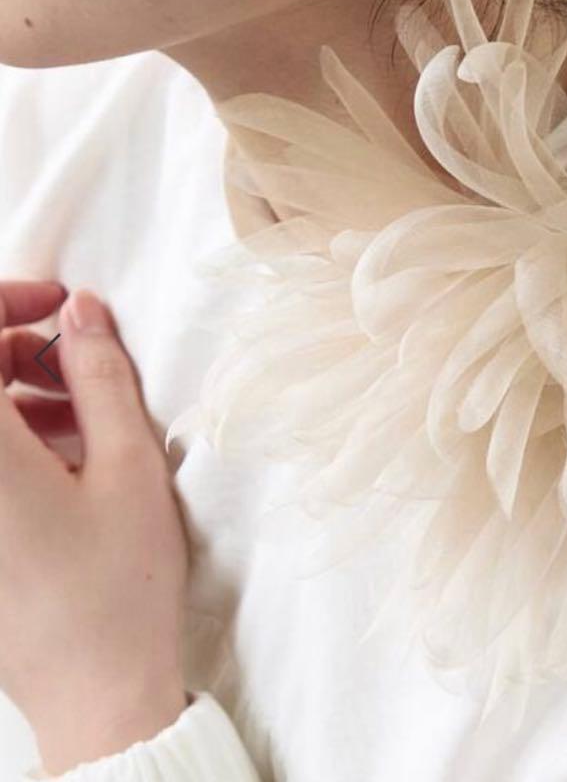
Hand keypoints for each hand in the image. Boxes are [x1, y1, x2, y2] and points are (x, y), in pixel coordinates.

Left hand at [0, 280, 189, 772]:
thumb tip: (81, 312)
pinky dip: (11, 439)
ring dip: (16, 395)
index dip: (7, 302)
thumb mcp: (128, 465)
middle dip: (16, 349)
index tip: (60, 303)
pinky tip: (67, 459)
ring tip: (88, 420)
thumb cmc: (118, 583)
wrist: (95, 691)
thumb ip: (99, 376)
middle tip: (81, 362)